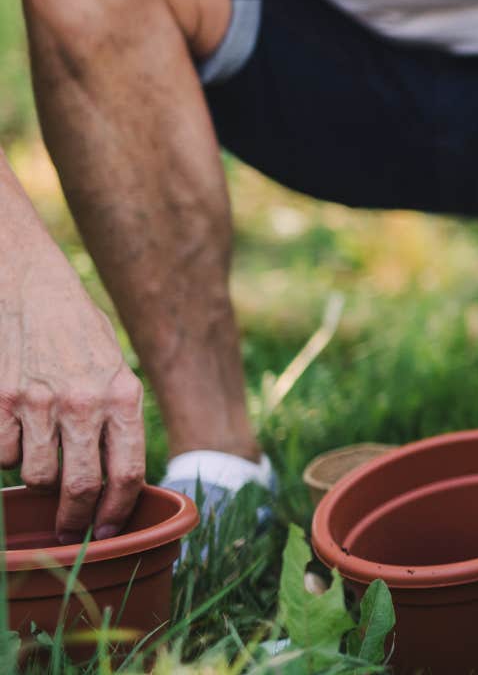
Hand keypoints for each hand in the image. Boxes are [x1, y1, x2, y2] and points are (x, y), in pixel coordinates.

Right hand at [0, 290, 144, 541]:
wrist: (28, 285)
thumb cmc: (76, 330)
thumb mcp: (114, 366)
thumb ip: (117, 416)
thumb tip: (118, 478)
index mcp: (123, 394)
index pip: (128, 472)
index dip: (117, 511)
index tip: (108, 530)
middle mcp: (83, 402)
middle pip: (80, 488)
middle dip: (75, 519)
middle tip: (71, 529)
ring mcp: (37, 403)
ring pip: (35, 477)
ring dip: (38, 480)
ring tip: (42, 459)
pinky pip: (1, 456)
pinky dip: (6, 455)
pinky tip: (14, 433)